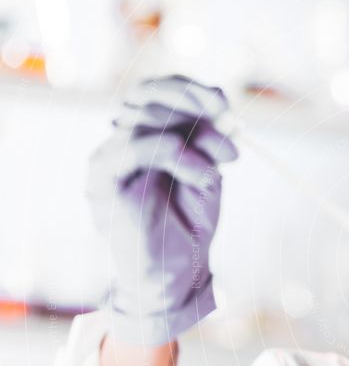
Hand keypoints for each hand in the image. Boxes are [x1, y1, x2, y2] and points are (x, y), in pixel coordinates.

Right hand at [86, 75, 237, 345]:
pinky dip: (180, 155)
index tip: (225, 104)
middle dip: (192, 100)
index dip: (190, 90)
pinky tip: (205, 177)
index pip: (157, 92)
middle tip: (227, 117)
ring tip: (224, 162)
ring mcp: (110, 159)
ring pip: (145, 118)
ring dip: (196, 135)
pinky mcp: (105, 180)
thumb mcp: (206, 175)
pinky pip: (137, 147)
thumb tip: (222, 112)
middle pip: (146, 95)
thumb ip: (207, 142)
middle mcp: (122, 142)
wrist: (174, 275)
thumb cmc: (188, 228)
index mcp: (145, 137)